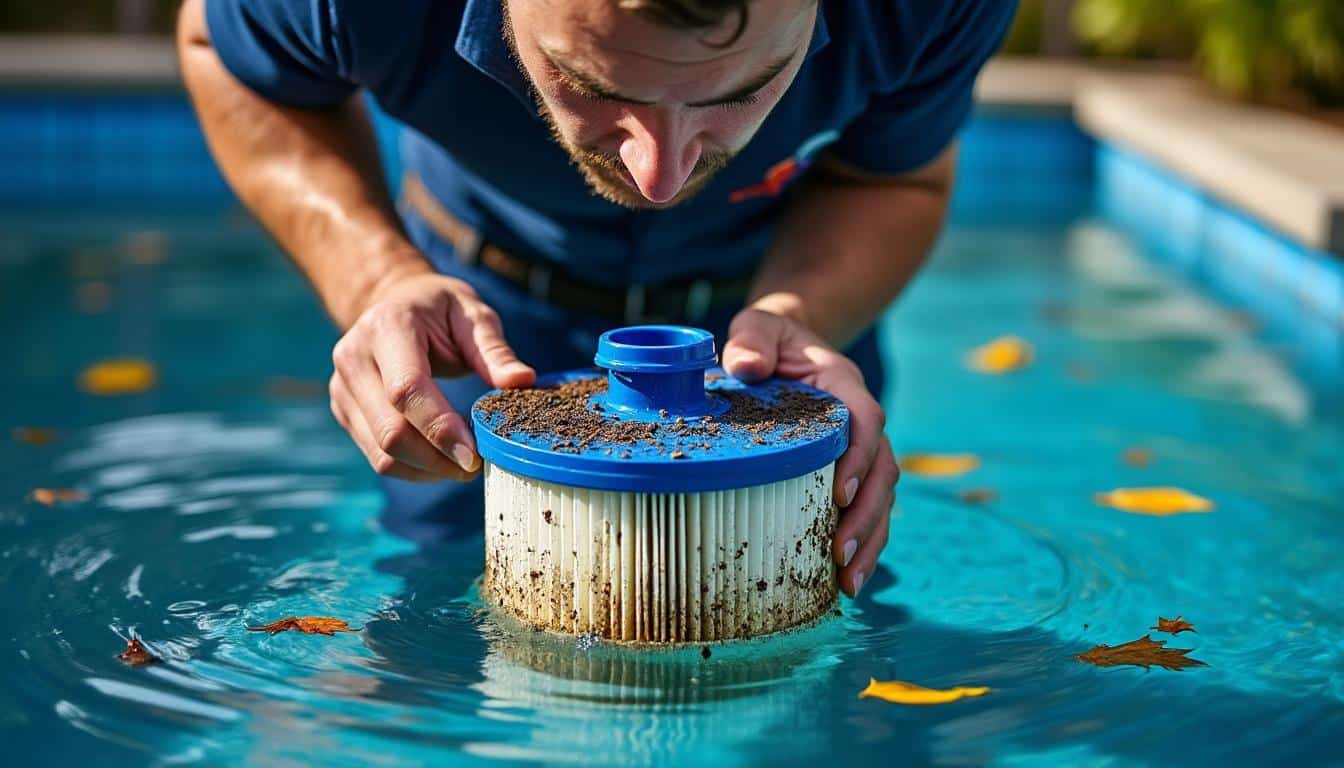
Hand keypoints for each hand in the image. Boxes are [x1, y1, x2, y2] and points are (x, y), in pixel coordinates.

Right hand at [329, 272, 534, 480]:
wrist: (394, 302)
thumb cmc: (439, 309)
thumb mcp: (473, 314)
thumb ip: (494, 350)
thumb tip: (523, 381)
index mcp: (387, 327)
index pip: (407, 390)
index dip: (440, 429)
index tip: (474, 456)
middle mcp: (354, 358)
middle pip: (391, 431)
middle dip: (438, 458)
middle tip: (478, 464)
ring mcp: (343, 388)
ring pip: (381, 454)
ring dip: (427, 470)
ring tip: (463, 464)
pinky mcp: (344, 411)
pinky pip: (377, 457)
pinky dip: (413, 469)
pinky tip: (441, 460)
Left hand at [722, 307, 897, 597]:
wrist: (785, 343)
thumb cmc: (768, 338)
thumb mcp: (757, 325)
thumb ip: (751, 339)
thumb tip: (746, 366)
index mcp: (844, 384)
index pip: (867, 420)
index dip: (860, 457)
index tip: (839, 494)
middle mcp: (862, 419)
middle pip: (883, 470)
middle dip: (867, 517)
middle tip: (840, 556)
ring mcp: (860, 448)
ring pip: (882, 498)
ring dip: (870, 541)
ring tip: (849, 584)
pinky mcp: (849, 470)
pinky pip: (866, 509)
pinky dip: (861, 543)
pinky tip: (844, 581)